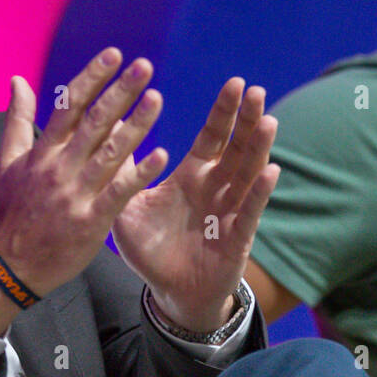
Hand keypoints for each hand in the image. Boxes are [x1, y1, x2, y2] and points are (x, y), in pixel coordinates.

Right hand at [0, 48, 167, 299]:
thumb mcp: (9, 162)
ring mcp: (76, 194)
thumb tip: (18, 79)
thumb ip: (17, 119)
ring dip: (136, 124)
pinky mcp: (91, 221)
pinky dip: (141, 173)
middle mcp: (60, 167)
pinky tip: (161, 153)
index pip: (69, 105)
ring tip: (157, 98)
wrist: (10, 266)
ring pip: (111, 153)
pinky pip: (120, 192)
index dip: (92, 77)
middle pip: (94, 122)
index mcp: (43, 151)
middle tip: (145, 66)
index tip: (114, 55)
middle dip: (120, 92)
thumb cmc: (13, 210)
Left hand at [112, 79, 279, 331]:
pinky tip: (269, 171)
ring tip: (267, 120)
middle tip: (254, 90)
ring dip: (258, 147)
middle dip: (246, 119)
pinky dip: (259, 192)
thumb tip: (107, 134)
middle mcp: (216, 188)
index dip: (224, 111)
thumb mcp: (128, 207)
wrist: (170, 293)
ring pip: (248, 173)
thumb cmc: (151, 249)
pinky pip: (250, 211)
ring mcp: (231, 210)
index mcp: (192, 176)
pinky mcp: (238, 236)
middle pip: (236, 147)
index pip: (212, 137)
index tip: (235, 83)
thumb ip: (122, 173)